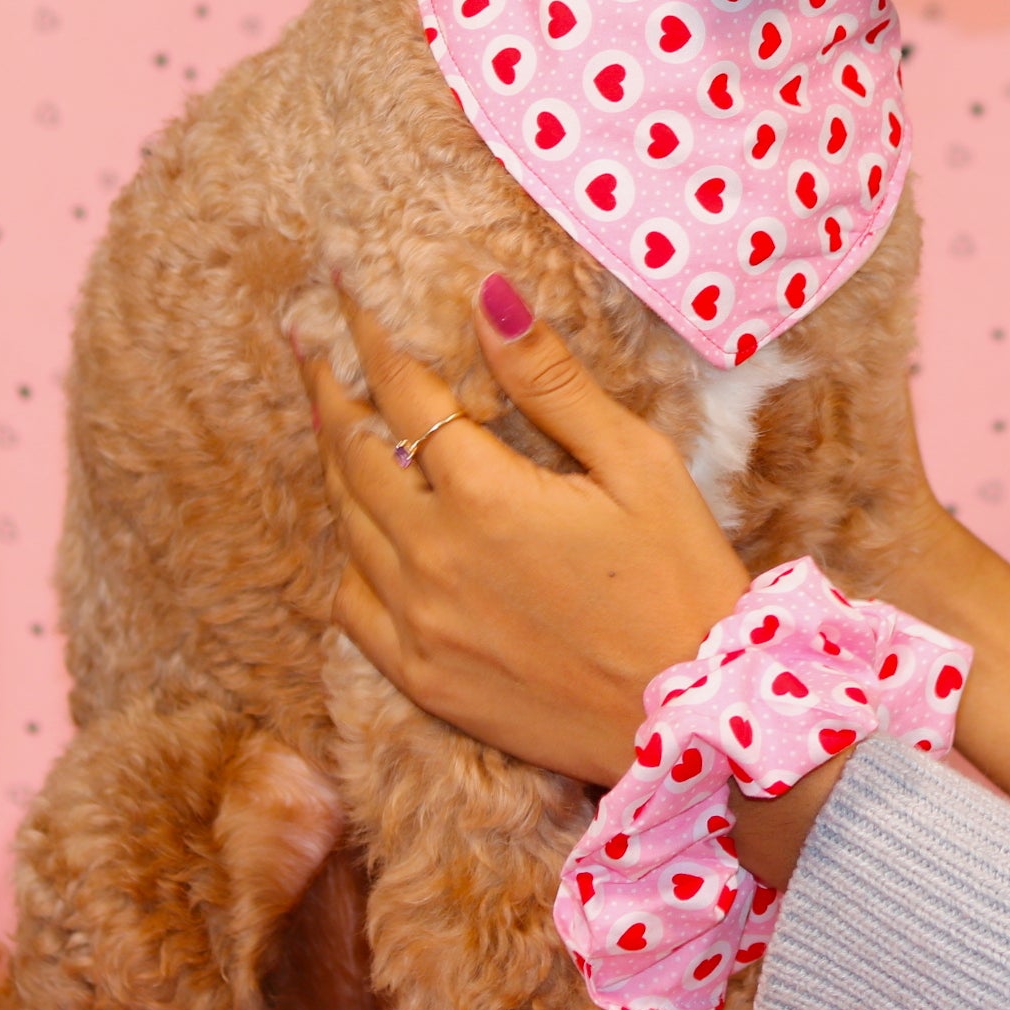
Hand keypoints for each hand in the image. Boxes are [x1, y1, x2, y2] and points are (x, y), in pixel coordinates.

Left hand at [297, 274, 750, 787]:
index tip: (350, 293)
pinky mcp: (423, 678)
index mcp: (486, 495)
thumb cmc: (681, 579)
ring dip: (333, 459)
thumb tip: (489, 300)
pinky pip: (352, 603)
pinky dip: (348, 552)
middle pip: (353, 450)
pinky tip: (359, 527)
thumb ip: (552, 380)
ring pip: (346, 521)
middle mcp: (433, 557)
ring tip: (329, 413)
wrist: (696, 716)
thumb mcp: (636, 462)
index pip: (404, 391)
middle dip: (332, 385)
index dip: (372, 335)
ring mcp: (420, 624)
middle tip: (312, 340)